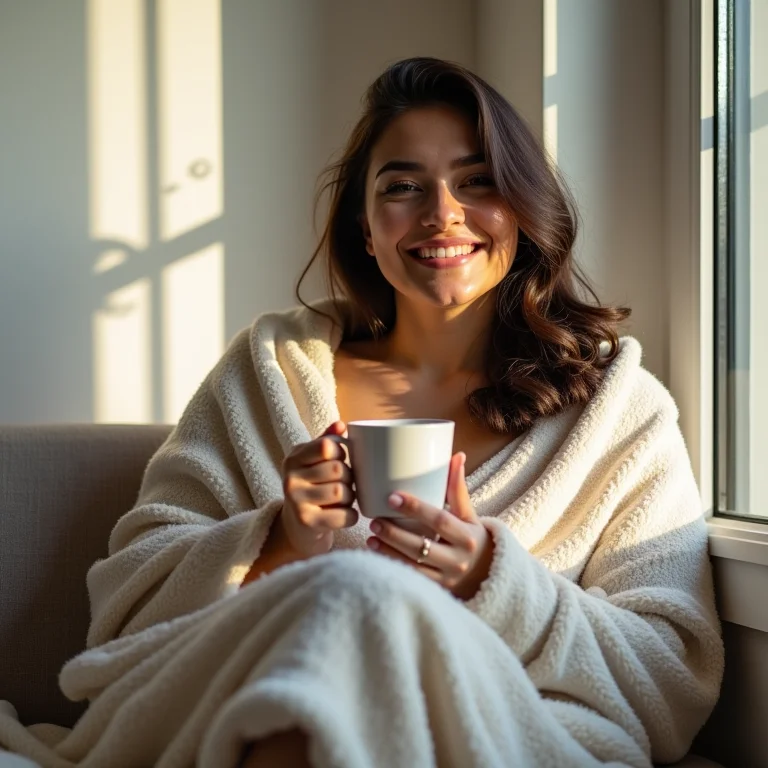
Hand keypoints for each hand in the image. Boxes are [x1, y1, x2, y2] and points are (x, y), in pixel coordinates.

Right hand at [281, 421, 357, 556]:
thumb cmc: (311, 488)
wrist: (297, 528)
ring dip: (350, 497)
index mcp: (293, 459)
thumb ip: (326, 441)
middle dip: (348, 478)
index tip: (338, 461)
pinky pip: (345, 515)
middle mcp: (290, 479)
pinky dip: (351, 515)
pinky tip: (342, 514)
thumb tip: (341, 424)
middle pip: (338, 469)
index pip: (327, 446)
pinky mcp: (308, 523)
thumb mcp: (313, 462)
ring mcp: (297, 502)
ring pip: (342, 492)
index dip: (340, 453)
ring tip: (342, 499)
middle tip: (343, 484)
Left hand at [366, 452, 493, 599]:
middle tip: (375, 520)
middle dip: (395, 533)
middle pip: (422, 545)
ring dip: (389, 551)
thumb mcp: (469, 515)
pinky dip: (392, 566)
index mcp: (467, 536)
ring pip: (413, 565)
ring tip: (371, 536)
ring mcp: (447, 578)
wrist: (486, 575)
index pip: (439, 520)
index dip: (416, 508)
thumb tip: (457, 455)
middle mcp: (458, 560)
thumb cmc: (471, 538)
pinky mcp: (436, 590)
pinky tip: (377, 554)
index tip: (392, 497)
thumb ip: (458, 489)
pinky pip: (411, 579)